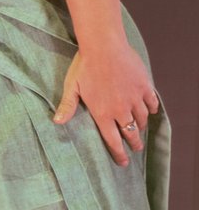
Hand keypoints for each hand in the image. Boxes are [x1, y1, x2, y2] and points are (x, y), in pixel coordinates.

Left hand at [53, 39, 160, 165]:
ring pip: (142, 120)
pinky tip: (150, 110)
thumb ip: (67, 106)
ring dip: (140, 126)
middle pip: (131, 133)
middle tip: (135, 148)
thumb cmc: (84, 66)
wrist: (104, 47)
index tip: (123, 162)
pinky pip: (152, 103)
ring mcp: (135, 99)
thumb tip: (57, 122)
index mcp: (103, 113)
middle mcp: (121, 110)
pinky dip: (152, 108)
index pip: (113, 140)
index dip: (119, 154)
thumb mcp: (72, 87)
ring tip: (138, 129)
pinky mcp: (144, 87)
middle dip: (134, 143)